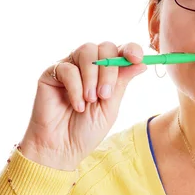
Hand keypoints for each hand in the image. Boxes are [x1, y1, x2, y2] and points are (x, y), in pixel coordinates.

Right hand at [19, 42, 146, 169]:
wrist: (62, 148)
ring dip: (92, 77)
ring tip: (90, 100)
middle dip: (109, 70)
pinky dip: (75, 87)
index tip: (137, 58)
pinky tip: (77, 105)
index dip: (131, 49)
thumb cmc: (87, 130)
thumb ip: (121, 82)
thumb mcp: (111, 106)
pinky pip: (67, 68)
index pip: (121, 50)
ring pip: (87, 51)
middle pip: (105, 47)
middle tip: (105, 95)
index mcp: (107, 72)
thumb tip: (142, 63)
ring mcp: (70, 67)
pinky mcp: (52, 73)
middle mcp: (89, 65)